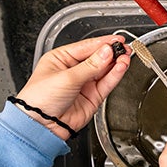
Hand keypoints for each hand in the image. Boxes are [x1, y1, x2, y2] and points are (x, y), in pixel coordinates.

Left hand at [15, 35, 131, 140]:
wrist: (42, 126)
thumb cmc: (40, 99)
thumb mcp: (66, 77)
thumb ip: (90, 65)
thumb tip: (107, 52)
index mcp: (61, 59)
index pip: (86, 46)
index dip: (102, 43)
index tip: (117, 40)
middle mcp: (74, 70)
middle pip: (98, 57)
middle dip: (112, 52)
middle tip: (124, 48)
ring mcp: (85, 83)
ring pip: (105, 69)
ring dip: (116, 63)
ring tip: (126, 56)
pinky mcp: (94, 96)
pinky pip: (107, 82)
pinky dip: (116, 74)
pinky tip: (121, 67)